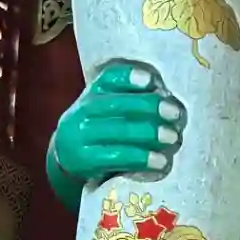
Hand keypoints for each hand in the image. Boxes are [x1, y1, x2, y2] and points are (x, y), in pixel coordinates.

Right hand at [50, 61, 184, 184]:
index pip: (109, 78)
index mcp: (94, 92)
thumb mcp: (108, 111)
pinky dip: (141, 159)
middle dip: (149, 107)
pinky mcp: (84, 160)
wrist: (65, 160)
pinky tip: (160, 161)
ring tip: (173, 137)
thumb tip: (169, 100)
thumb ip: (132, 101)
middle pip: (116, 104)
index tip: (152, 80)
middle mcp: (84, 110)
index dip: (129, 77)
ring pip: (118, 131)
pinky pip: (116, 157)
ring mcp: (81, 136)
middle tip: (175, 113)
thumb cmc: (100, 132)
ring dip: (149, 134)